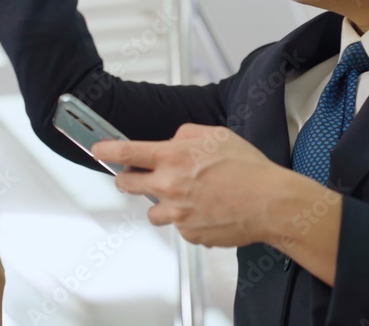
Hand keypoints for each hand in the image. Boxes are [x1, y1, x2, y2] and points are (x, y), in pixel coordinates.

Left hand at [91, 123, 289, 247]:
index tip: (97, 150)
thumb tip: (171, 141)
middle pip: (126, 185)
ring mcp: (176, 213)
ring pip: (152, 210)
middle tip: (139, 176)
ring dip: (162, 202)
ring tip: (188, 196)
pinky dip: (188, 219)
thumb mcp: (215, 135)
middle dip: (127, 179)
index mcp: (172, 158)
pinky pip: (178, 226)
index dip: (105, 150)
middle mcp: (168, 186)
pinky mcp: (188, 233)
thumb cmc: (248, 169)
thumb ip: (184, 135)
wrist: (270, 203)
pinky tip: (207, 210)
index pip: (125, 153)